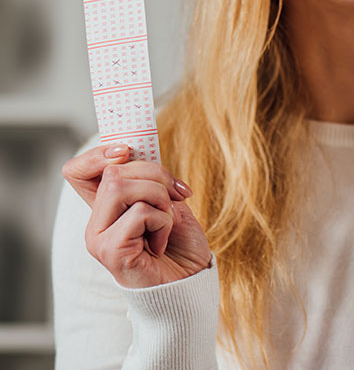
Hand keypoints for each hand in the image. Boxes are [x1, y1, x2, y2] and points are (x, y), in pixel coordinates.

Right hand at [62, 144, 211, 287]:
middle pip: (112, 172)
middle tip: (175, 195)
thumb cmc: (181, 246)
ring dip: (160, 198)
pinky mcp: (111, 251)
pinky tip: (161, 243)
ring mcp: (99, 238)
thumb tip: (132, 153)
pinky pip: (139, 213)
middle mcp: (96, 223)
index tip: (126, 151)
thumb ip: (148, 181)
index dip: (97, 154)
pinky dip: (162, 221)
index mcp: (107, 209)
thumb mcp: (168, 202)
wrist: (192, 284)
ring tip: (166, 223)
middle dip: (155, 174)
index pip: (78, 171)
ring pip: (122, 187)